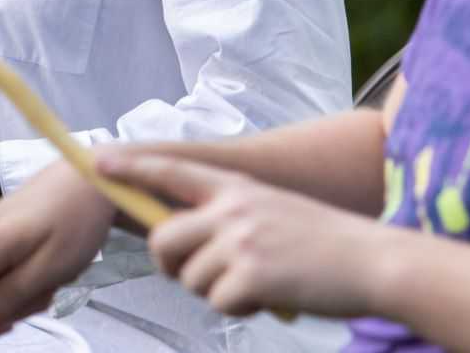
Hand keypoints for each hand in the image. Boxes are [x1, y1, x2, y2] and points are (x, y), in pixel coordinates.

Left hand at [97, 149, 386, 319]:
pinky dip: (241, 307)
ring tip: (258, 280)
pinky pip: (218, 302)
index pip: (172, 172)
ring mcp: (241, 240)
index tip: (97, 163)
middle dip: (170, 264)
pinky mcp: (251, 275)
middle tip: (196, 274)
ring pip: (190, 278)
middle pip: (164, 239)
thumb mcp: (271, 211)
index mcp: (237, 187)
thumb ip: (228, 217)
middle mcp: (233, 207)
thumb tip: (187, 246)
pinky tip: (271, 294)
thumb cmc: (324, 243)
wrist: (372, 260)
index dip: (132, 168)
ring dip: (216, 290)